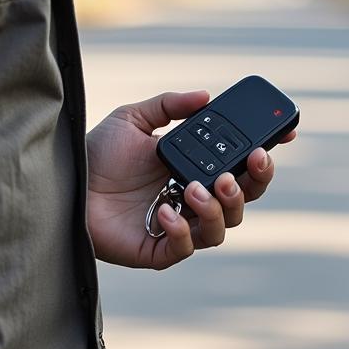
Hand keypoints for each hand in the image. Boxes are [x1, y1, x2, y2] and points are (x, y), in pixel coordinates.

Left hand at [85, 90, 294, 269]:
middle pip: (244, 201)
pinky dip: (182, 231)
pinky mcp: (159, 251)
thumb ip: (170, 105)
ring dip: (218, 207)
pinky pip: (185, 248)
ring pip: (222, 228)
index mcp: (197, 171)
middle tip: (245, 165)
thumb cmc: (98, 156)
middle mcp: (194, 201)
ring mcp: (179, 228)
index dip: (266, 157)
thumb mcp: (135, 119)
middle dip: (253, 183)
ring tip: (194, 188)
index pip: (242, 169)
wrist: (64, 184)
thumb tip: (205, 96)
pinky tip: (165, 211)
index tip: (284, 136)